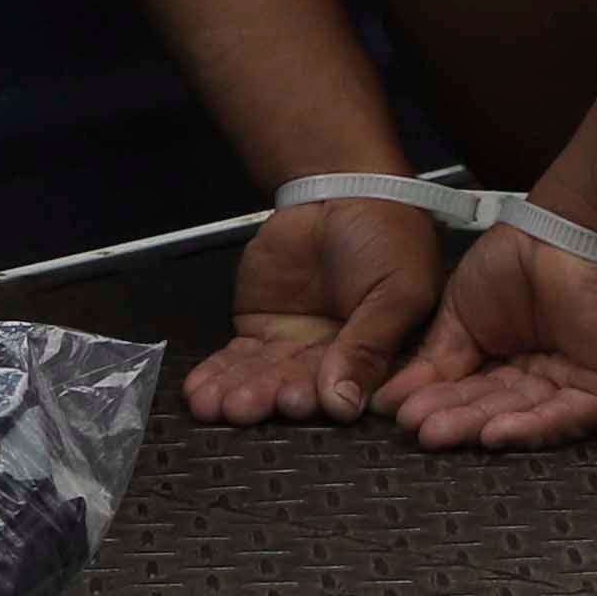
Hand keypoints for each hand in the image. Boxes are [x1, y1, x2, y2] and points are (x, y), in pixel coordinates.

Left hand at [184, 195, 448, 424]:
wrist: (341, 189)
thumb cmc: (386, 235)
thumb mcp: (395, 291)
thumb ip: (369, 345)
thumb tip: (345, 403)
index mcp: (378, 359)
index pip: (351, 391)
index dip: (321, 400)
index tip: (297, 402)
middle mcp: (335, 361)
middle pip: (300, 389)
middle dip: (270, 398)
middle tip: (246, 406)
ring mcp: (296, 346)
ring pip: (264, 379)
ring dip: (239, 393)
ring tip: (217, 404)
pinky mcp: (261, 330)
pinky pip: (238, 359)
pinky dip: (217, 376)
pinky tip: (201, 393)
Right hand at [381, 223, 596, 451]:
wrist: (564, 231)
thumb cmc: (517, 257)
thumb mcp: (460, 312)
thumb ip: (436, 360)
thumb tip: (394, 398)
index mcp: (512, 357)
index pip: (472, 392)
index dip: (438, 403)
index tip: (401, 414)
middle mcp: (544, 374)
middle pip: (496, 409)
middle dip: (456, 420)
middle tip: (419, 429)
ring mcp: (578, 382)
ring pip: (527, 419)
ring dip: (482, 427)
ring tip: (439, 432)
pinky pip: (569, 417)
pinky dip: (531, 429)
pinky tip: (493, 433)